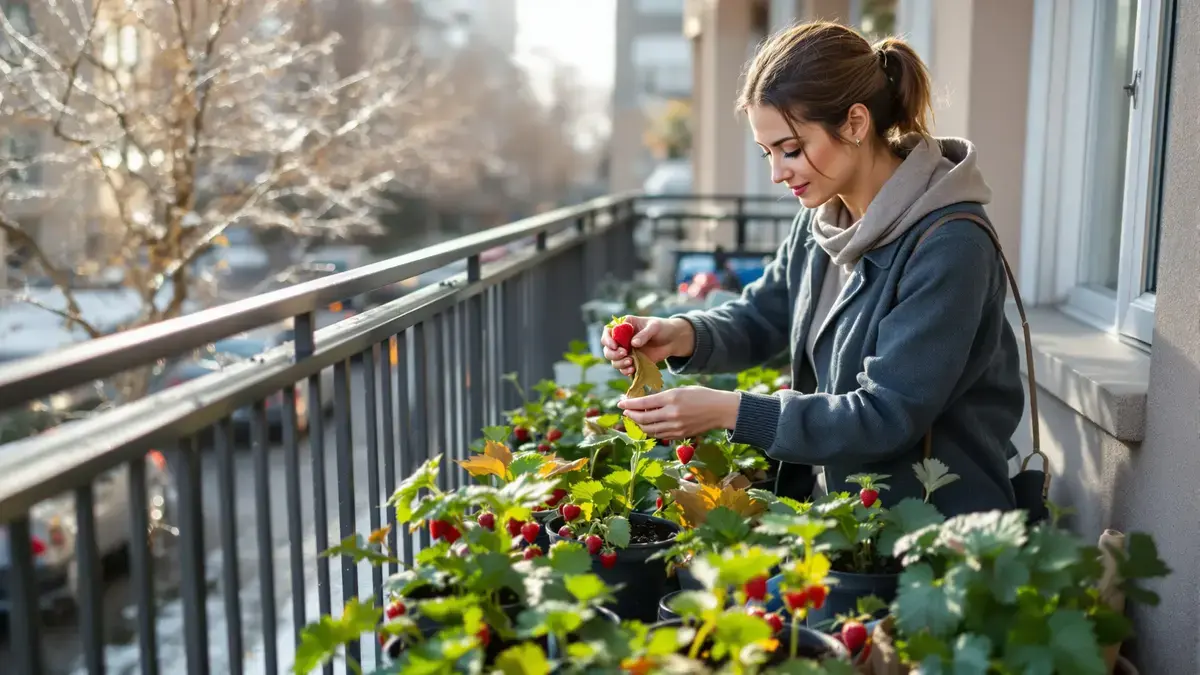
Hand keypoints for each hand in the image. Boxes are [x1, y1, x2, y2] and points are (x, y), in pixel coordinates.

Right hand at [602, 316, 693, 375]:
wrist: (673, 340)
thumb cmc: (662, 328)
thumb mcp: (654, 327)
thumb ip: (644, 334)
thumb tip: (633, 343)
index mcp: (624, 326)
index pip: (608, 332)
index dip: (607, 339)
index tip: (614, 346)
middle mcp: (622, 340)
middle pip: (608, 349)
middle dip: (613, 354)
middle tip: (625, 354)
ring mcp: (626, 352)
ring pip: (614, 361)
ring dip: (619, 363)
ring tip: (631, 362)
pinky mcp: (633, 362)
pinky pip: (624, 369)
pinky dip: (625, 370)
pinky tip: (632, 369)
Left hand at [617, 386, 739, 440]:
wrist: (720, 410)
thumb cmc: (701, 396)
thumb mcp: (680, 390)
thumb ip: (663, 397)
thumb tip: (645, 402)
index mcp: (672, 398)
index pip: (644, 403)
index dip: (630, 404)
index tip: (621, 402)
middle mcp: (672, 414)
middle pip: (644, 418)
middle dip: (631, 415)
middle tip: (625, 411)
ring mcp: (676, 427)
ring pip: (650, 429)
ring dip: (639, 425)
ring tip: (634, 419)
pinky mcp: (680, 435)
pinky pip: (660, 435)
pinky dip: (650, 431)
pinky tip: (647, 426)